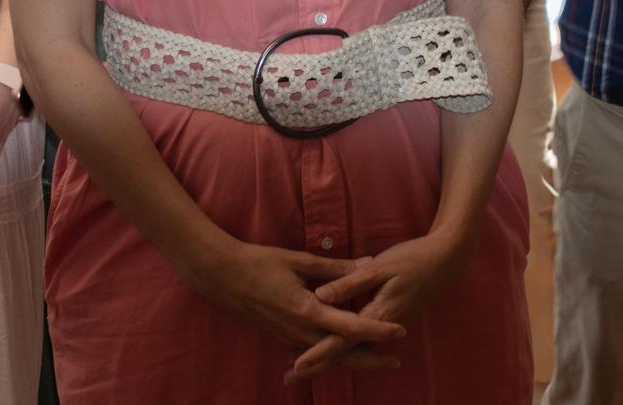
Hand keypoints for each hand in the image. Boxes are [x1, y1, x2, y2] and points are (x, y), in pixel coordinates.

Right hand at [183, 240, 405, 371]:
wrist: (221, 276)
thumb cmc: (259, 263)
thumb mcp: (299, 260)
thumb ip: (335, 267)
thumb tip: (367, 264)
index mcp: (307, 311)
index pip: (351, 326)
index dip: (378, 330)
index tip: (401, 331)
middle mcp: (300, 331)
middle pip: (343, 354)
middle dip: (371, 360)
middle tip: (396, 361)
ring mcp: (289, 337)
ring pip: (328, 357)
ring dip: (353, 359)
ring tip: (376, 358)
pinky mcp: (282, 336)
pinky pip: (312, 352)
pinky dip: (330, 356)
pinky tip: (340, 352)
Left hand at [296, 232, 470, 380]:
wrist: (447, 261)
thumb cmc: (413, 259)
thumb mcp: (381, 267)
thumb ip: (349, 282)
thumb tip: (320, 296)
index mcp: (377, 315)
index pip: (341, 339)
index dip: (318, 353)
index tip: (297, 365)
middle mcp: (381, 327)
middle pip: (344, 352)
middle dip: (317, 364)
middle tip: (288, 378)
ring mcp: (385, 326)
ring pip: (352, 348)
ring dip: (327, 357)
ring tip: (301, 367)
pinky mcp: (387, 320)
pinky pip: (361, 339)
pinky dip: (342, 344)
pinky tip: (326, 342)